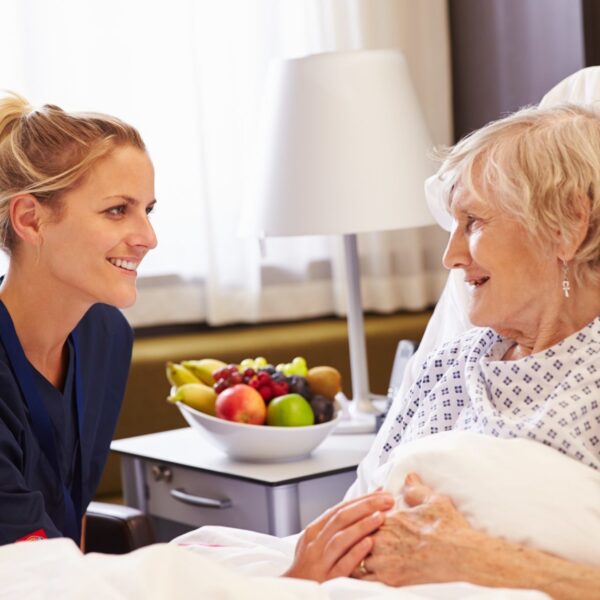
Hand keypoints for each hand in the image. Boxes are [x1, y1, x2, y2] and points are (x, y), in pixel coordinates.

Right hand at [283, 489, 393, 581]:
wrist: (294, 591)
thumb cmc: (310, 567)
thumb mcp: (316, 543)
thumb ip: (335, 528)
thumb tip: (361, 508)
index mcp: (314, 531)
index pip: (339, 508)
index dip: (361, 499)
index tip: (381, 493)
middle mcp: (316, 543)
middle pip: (341, 518)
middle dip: (365, 506)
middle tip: (387, 500)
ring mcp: (320, 562)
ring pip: (341, 539)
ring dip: (362, 526)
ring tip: (381, 517)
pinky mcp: (327, 580)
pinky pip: (342, 565)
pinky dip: (356, 553)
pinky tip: (369, 544)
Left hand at [355, 473, 479, 585]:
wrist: (463, 558)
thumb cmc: (450, 530)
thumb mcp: (434, 501)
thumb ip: (416, 490)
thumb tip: (409, 479)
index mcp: (389, 519)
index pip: (365, 518)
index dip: (365, 522)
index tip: (367, 525)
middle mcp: (382, 539)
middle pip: (358, 538)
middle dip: (357, 539)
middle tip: (357, 541)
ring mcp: (384, 561)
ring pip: (357, 558)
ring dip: (357, 557)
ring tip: (357, 558)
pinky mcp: (389, 580)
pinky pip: (363, 579)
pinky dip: (361, 576)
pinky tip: (363, 575)